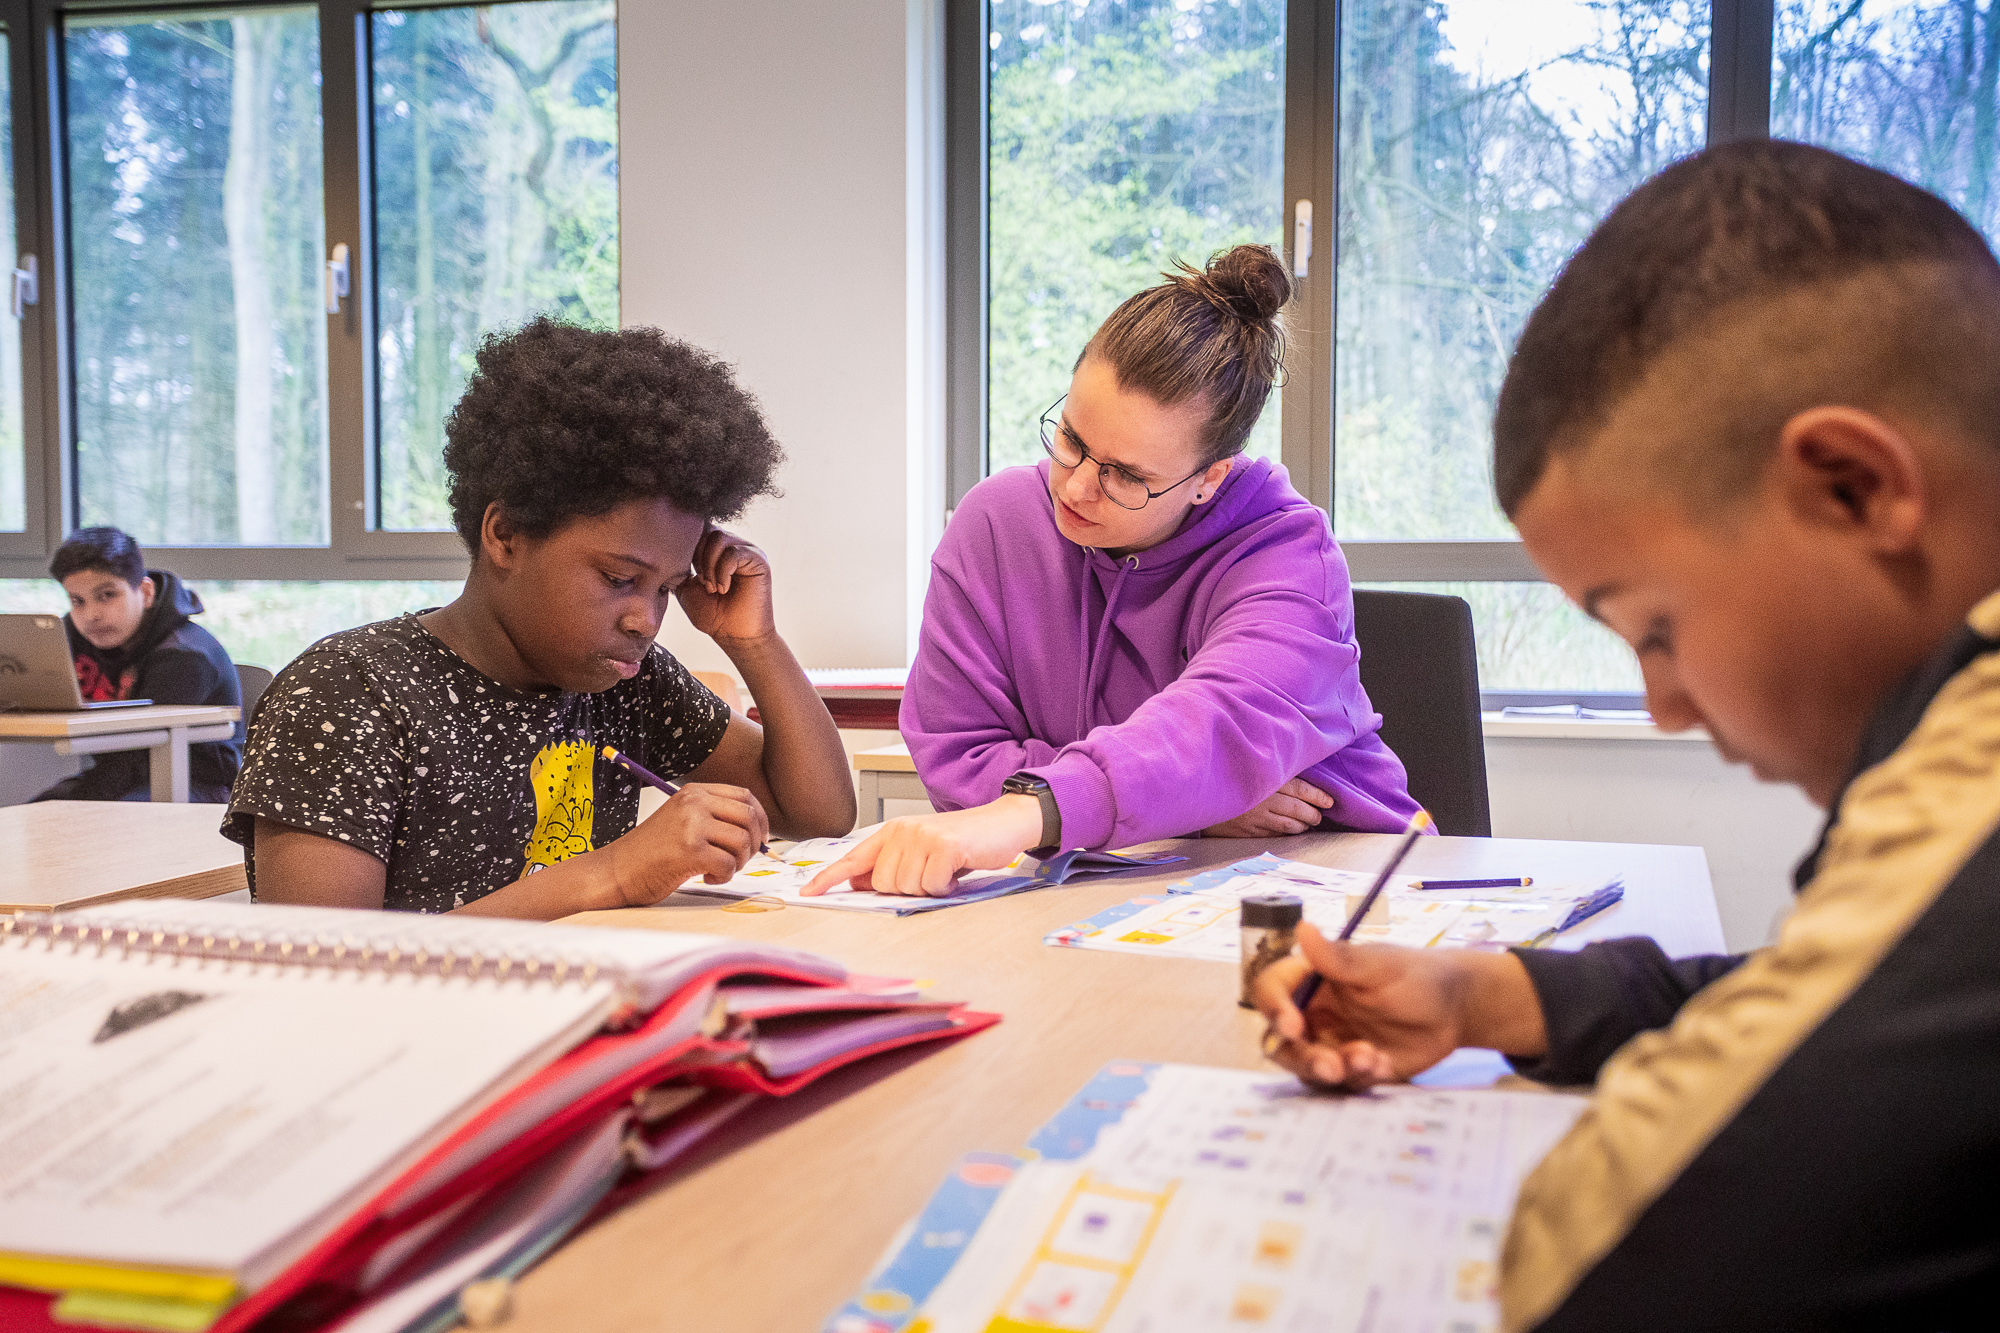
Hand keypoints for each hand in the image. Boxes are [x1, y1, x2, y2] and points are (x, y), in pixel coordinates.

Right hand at [601, 783, 771, 905]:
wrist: (616, 872)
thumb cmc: (652, 853)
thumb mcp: (684, 820)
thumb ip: (716, 817)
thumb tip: (760, 830)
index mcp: (694, 792)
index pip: (745, 796)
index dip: (760, 819)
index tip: (759, 838)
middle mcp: (693, 803)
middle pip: (749, 817)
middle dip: (754, 844)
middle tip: (740, 860)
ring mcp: (691, 825)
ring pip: (742, 842)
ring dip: (737, 863)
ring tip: (716, 869)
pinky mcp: (690, 851)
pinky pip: (729, 864)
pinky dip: (724, 876)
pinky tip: (706, 877)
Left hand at [675, 528, 774, 645]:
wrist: (734, 636)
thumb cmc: (712, 614)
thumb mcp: (686, 586)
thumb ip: (680, 565)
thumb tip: (667, 547)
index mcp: (716, 550)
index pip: (697, 530)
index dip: (687, 549)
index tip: (688, 576)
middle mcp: (733, 545)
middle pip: (706, 529)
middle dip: (697, 557)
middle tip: (702, 583)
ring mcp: (747, 551)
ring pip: (719, 537)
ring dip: (709, 564)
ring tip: (713, 587)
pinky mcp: (758, 560)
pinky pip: (733, 553)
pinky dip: (722, 572)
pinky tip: (724, 589)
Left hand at [800, 796, 1043, 896]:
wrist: (1002, 822)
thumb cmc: (962, 842)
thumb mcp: (920, 851)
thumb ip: (889, 865)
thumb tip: (858, 884)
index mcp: (892, 831)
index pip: (853, 858)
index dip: (828, 878)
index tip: (807, 893)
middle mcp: (902, 830)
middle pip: (882, 884)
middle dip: (907, 888)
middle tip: (930, 873)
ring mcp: (923, 837)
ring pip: (906, 887)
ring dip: (928, 888)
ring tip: (944, 870)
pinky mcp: (944, 847)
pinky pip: (931, 886)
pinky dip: (946, 886)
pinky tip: (956, 871)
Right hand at [1203, 777, 1334, 836]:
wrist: (1197, 796)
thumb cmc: (1226, 775)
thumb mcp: (1248, 765)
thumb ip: (1271, 767)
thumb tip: (1298, 772)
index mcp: (1264, 779)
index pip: (1300, 788)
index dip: (1317, 795)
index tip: (1329, 801)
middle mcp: (1262, 799)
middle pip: (1298, 809)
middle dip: (1313, 814)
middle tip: (1319, 815)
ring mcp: (1255, 817)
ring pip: (1289, 825)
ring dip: (1303, 825)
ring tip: (1309, 824)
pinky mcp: (1247, 832)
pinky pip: (1275, 834)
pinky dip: (1287, 833)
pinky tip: (1291, 831)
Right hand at [1250, 923, 1546, 1089]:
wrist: (1454, 1011)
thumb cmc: (1416, 976)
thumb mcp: (1380, 966)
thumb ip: (1339, 958)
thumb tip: (1302, 927)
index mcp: (1311, 980)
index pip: (1272, 990)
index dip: (1274, 1008)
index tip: (1293, 1027)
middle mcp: (1313, 1013)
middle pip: (1281, 1040)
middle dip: (1304, 1057)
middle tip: (1334, 1066)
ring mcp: (1330, 1043)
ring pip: (1306, 1067)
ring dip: (1332, 1070)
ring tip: (1372, 1060)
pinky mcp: (1350, 1070)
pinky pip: (1340, 1084)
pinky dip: (1359, 1079)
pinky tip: (1386, 1065)